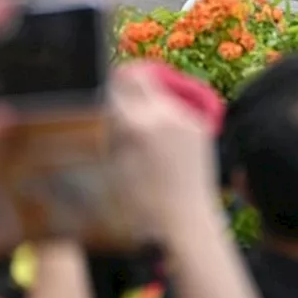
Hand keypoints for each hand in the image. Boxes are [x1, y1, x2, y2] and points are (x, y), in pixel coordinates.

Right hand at [109, 62, 218, 239]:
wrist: (185, 222)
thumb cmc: (139, 205)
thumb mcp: (112, 166)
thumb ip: (108, 129)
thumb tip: (102, 102)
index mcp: (135, 125)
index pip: (114, 84)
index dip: (104, 87)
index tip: (98, 94)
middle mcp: (162, 114)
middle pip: (138, 75)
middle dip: (125, 82)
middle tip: (116, 95)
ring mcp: (184, 117)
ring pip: (157, 91)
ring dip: (145, 100)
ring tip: (139, 129)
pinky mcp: (200, 124)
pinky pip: (174, 107)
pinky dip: (163, 115)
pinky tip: (159, 141)